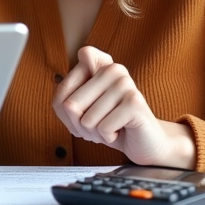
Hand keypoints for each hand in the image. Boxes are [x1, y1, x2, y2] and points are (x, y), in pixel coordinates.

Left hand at [52, 46, 195, 168]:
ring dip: (96, 132)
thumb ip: (65, 104)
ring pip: (87, 119)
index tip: (86, 109)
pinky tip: (121, 131)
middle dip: (81, 125)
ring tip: (112, 127)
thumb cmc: (108, 123)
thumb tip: (70, 105)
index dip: (66, 108)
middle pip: (71, 105)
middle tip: (100, 123)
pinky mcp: (135, 102)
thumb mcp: (79, 112)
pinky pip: (103, 128)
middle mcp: (112, 68)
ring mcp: (125, 83)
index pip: (62, 89)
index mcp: (96, 63)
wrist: (143, 141)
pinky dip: (108, 137)